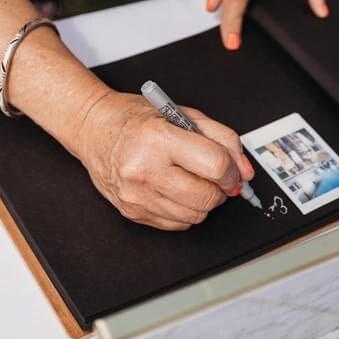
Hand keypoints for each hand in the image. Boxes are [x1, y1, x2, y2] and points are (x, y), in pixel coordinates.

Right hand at [75, 91, 254, 229]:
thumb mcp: (184, 115)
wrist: (93, 129)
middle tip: (213, 176)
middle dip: (219, 189)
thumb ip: (222, 139)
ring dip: (203, 201)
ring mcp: (136, 195)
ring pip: (194, 215)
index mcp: (158, 139)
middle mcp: (144, 169)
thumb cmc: (135, 119)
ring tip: (191, 179)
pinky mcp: (132, 212)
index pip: (215, 165)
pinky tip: (175, 190)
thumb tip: (245, 171)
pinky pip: (177, 224)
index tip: (232, 171)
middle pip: (206, 197)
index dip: (232, 171)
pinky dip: (185, 210)